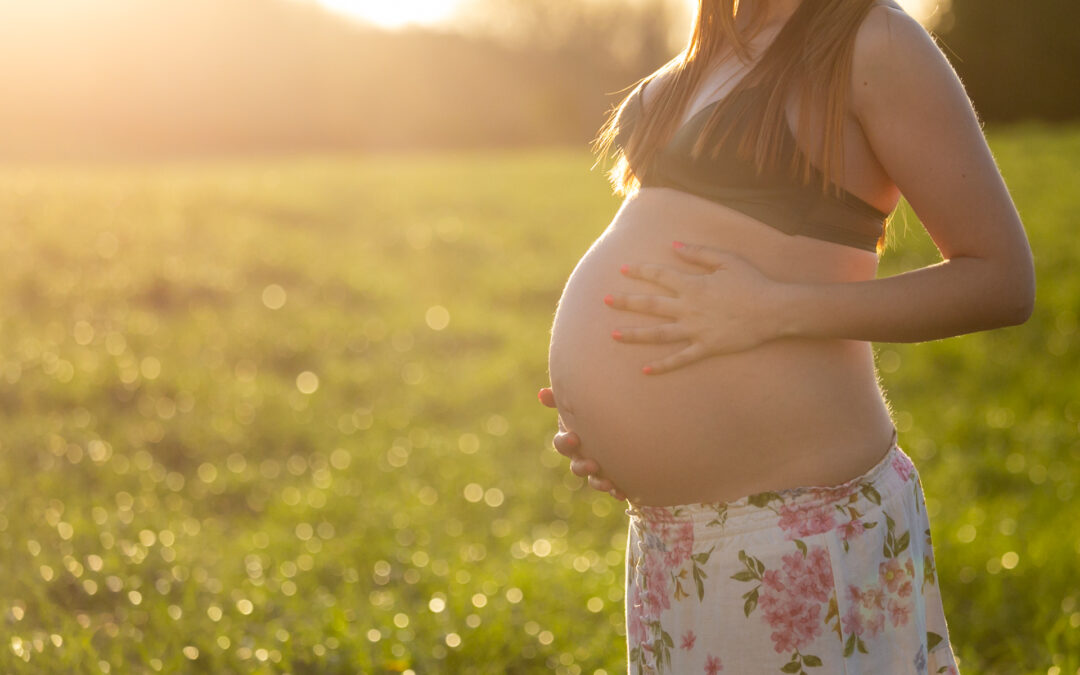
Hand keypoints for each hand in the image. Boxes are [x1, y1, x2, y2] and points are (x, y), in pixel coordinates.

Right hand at [537, 387, 626, 500]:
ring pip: (593, 480)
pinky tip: (623, 492)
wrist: (623, 423)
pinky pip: (613, 487)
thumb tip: (542, 394)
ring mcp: (597, 468)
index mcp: (571, 438)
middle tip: (592, 464)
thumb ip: (561, 399)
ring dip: (598, 483)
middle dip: (582, 467)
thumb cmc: (594, 407)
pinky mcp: (613, 476)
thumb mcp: (578, 403)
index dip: (565, 443)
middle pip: (576, 466)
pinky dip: (616, 490)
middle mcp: (581, 456)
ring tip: (608, 483)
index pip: (562, 444)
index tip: (574, 438)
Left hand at [606, 241, 784, 373]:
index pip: (658, 275)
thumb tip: (674, 245)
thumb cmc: (752, 281)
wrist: (774, 310)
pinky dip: (662, 366)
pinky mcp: (706, 347)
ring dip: (634, 334)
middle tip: (604, 300)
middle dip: (625, 301)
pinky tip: (645, 370)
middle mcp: (688, 308)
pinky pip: (680, 359)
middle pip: (650, 304)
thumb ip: (698, 253)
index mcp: (692, 285)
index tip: (621, 269)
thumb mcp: (727, 259)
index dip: (639, 271)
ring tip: (614, 335)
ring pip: (658, 333)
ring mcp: (695, 330)